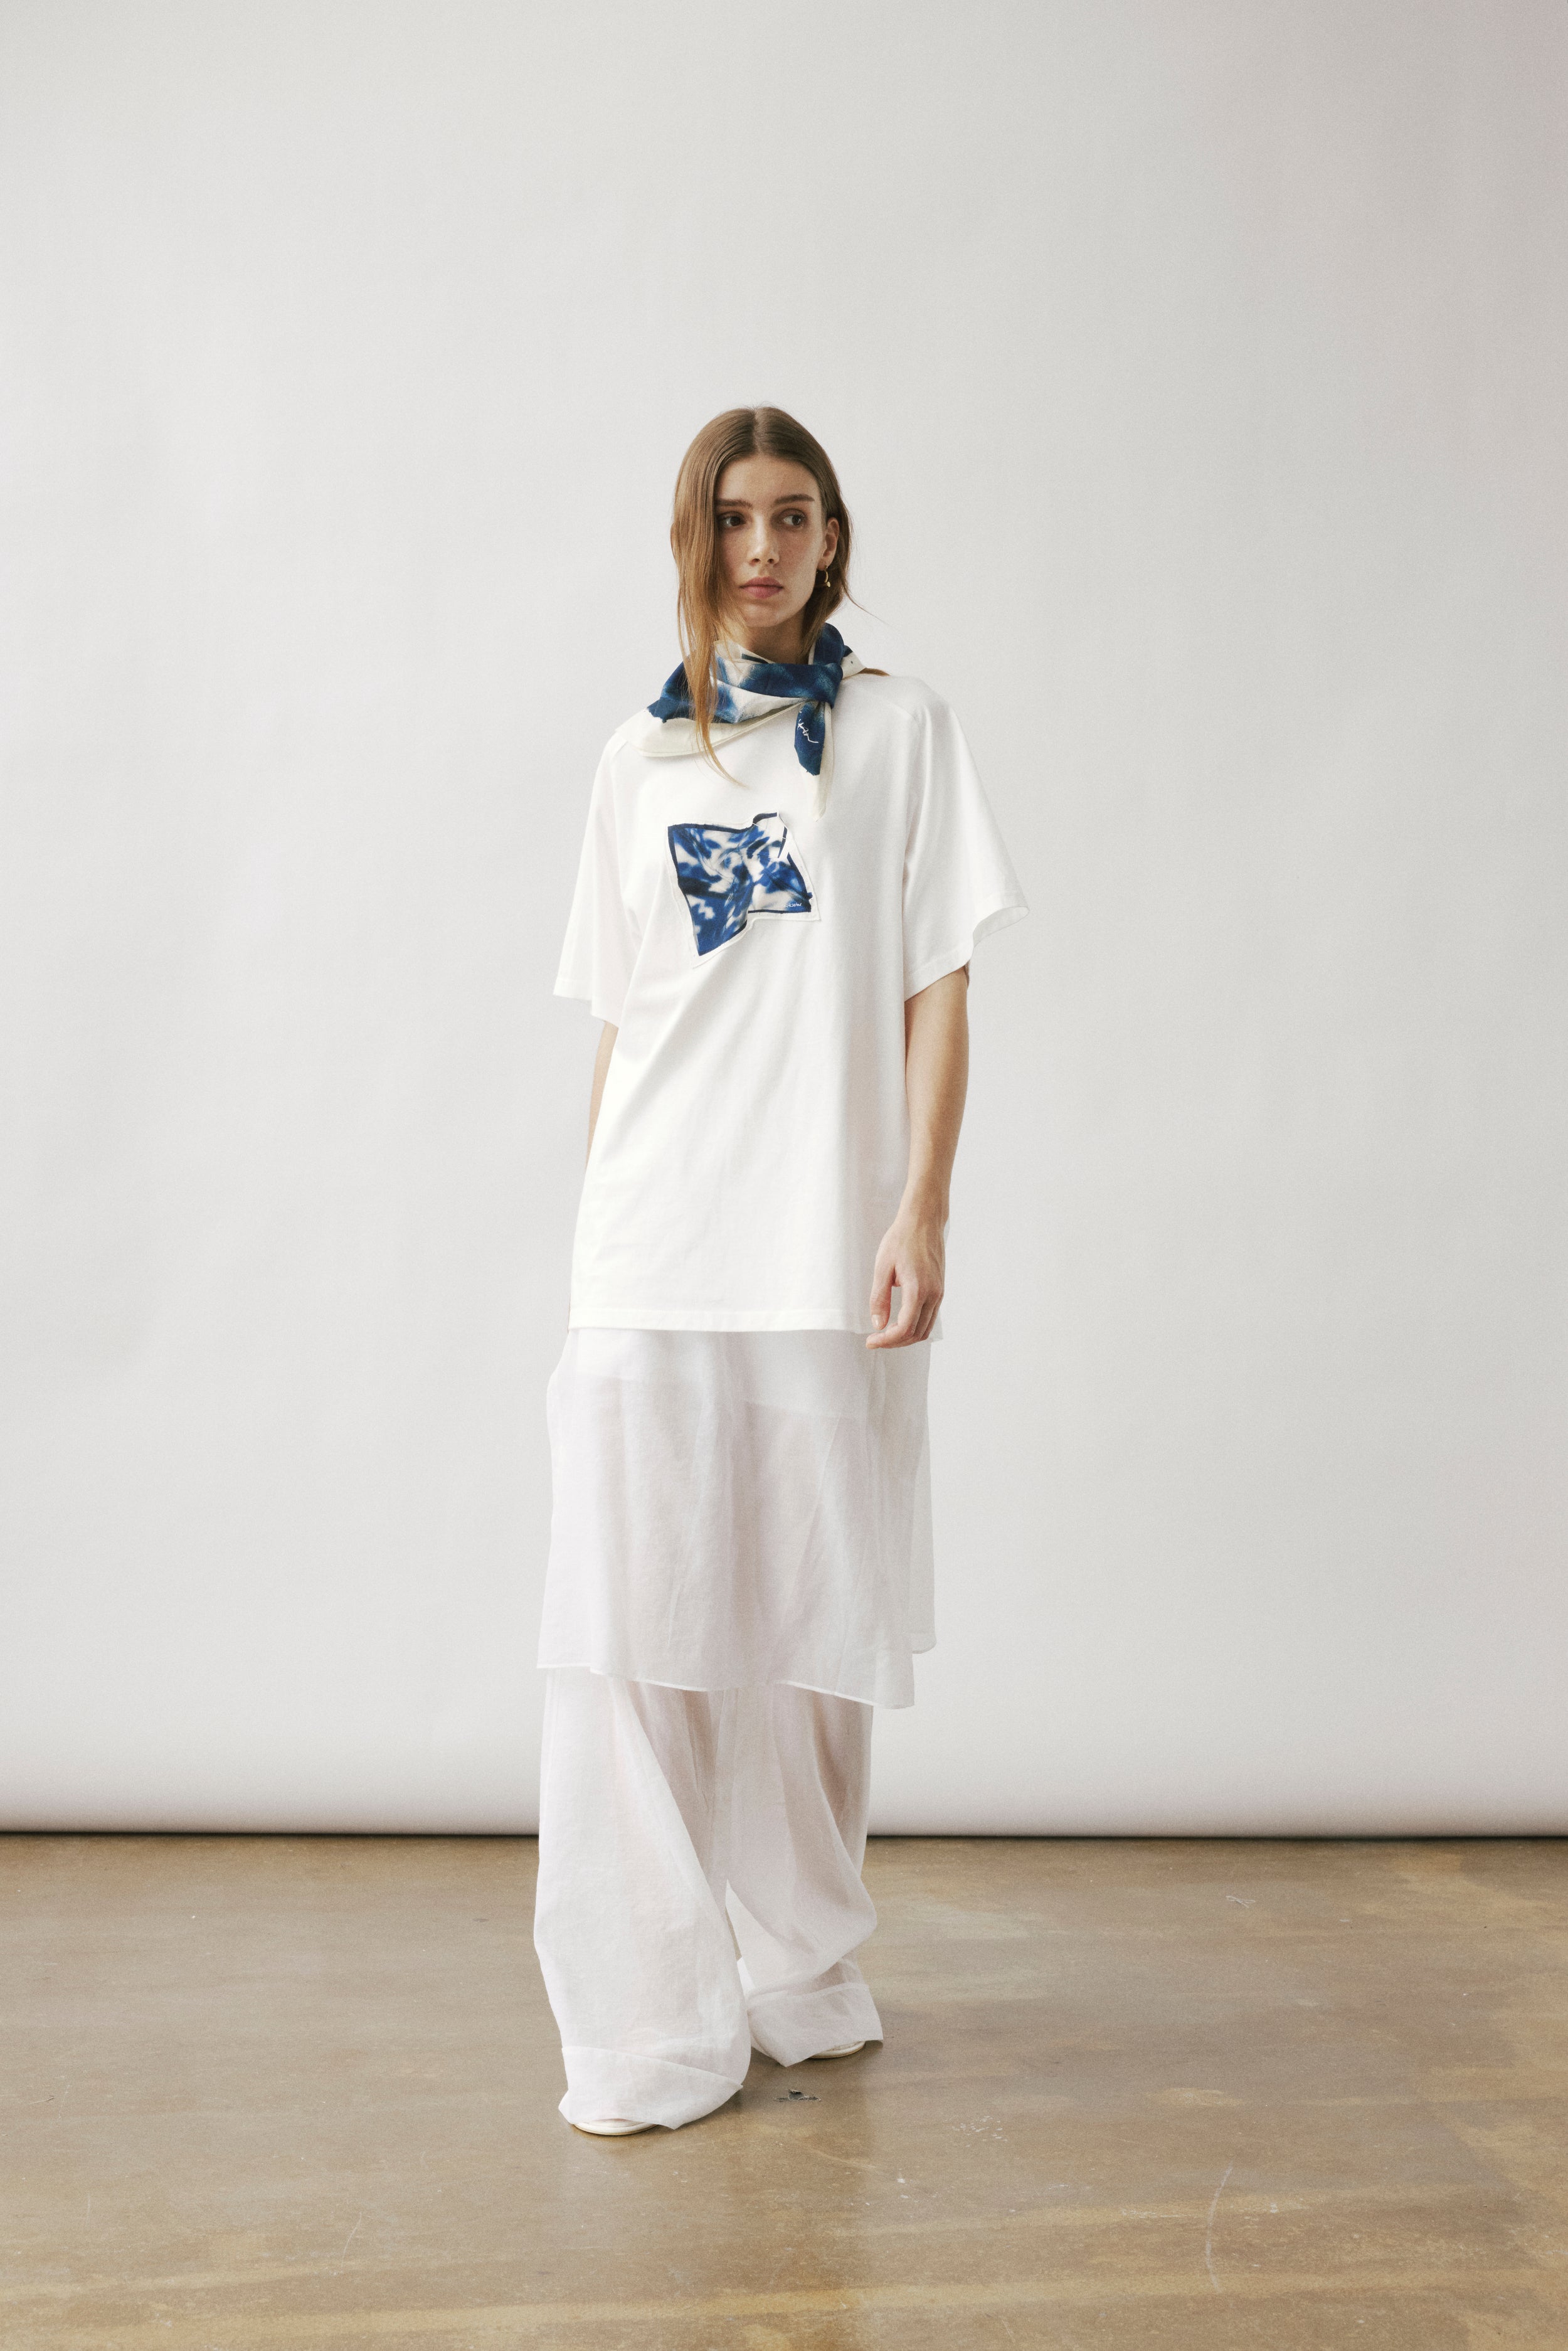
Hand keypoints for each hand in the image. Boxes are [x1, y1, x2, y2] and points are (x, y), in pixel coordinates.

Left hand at [866, 1206, 943, 1346]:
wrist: (923, 1221)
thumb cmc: (901, 1239)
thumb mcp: (882, 1267)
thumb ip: (879, 1298)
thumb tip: (878, 1324)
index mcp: (918, 1289)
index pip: (904, 1328)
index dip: (886, 1340)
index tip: (870, 1341)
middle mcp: (933, 1294)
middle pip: (916, 1334)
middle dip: (895, 1342)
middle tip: (875, 1339)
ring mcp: (939, 1293)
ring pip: (925, 1329)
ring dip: (906, 1337)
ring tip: (886, 1334)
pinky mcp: (939, 1290)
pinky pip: (930, 1318)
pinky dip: (915, 1326)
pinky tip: (899, 1321)